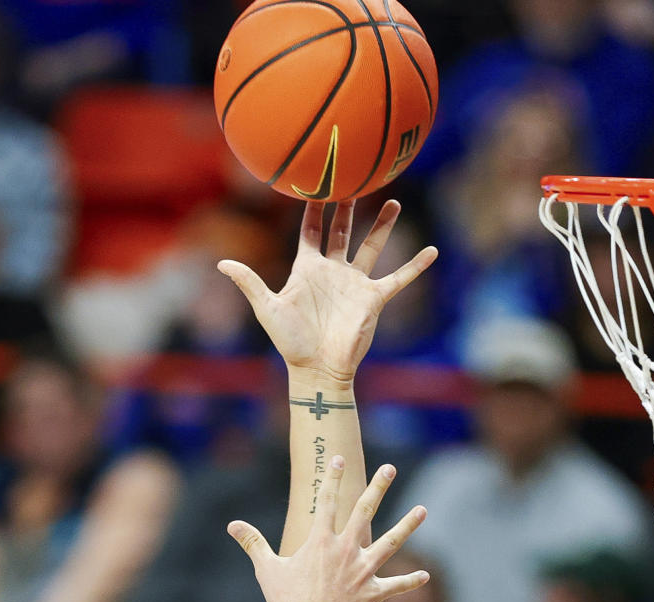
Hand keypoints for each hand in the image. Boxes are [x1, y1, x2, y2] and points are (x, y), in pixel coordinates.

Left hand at [217, 200, 436, 383]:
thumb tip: (221, 263)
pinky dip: (415, 266)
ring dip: (382, 226)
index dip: (313, 207)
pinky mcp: (373, 299)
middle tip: (354, 179)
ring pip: (371, 246)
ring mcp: (354, 284)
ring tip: (392, 201)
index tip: (317, 181)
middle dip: (347, 206)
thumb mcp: (268, 308)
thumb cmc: (291, 342)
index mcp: (307, 268)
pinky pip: (398, 278)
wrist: (317, 369)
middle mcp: (333, 271)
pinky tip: (432, 251)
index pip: (311, 230)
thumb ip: (249, 282)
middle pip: (341, 231)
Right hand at [228, 455, 427, 601]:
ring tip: (423, 509)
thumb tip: (232, 525)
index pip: (327, 501)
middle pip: (365, 511)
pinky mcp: (374, 594)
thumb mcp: (267, 570)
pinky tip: (426, 576)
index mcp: (320, 542)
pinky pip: (396, 586)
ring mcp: (363, 571)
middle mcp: (346, 551)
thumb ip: (253, 544)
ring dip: (408, 525)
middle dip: (378, 487)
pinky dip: (411, 582)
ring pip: (391, 543)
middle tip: (389, 468)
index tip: (339, 459)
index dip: (332, 478)